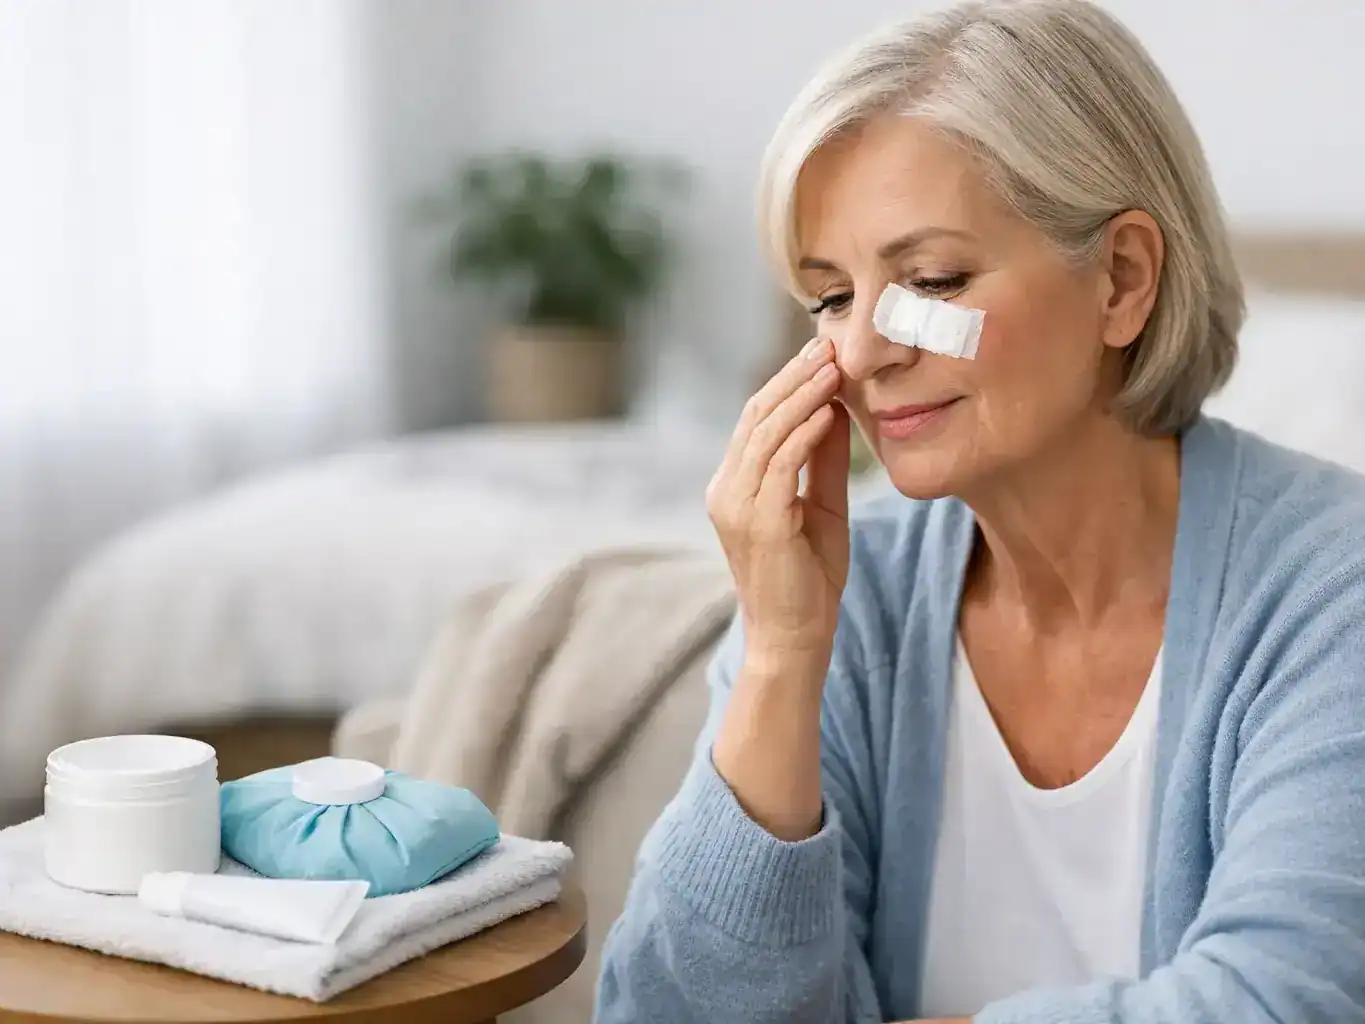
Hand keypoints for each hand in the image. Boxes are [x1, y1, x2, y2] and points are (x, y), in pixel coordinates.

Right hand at [706, 337, 849, 663]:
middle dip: (793, 377)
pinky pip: (780, 465)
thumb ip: (821, 461)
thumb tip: (835, 407)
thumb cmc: (808, 578)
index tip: (821, 353)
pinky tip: (829, 410)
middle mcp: (725, 491)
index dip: (787, 382)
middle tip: (827, 345)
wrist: (795, 639)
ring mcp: (737, 507)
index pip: (755, 419)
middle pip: (756, 417)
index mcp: (733, 486)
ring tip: (833, 367)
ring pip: (766, 433)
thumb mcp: (819, 507)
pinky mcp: (759, 524)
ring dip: (802, 396)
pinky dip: (804, 433)